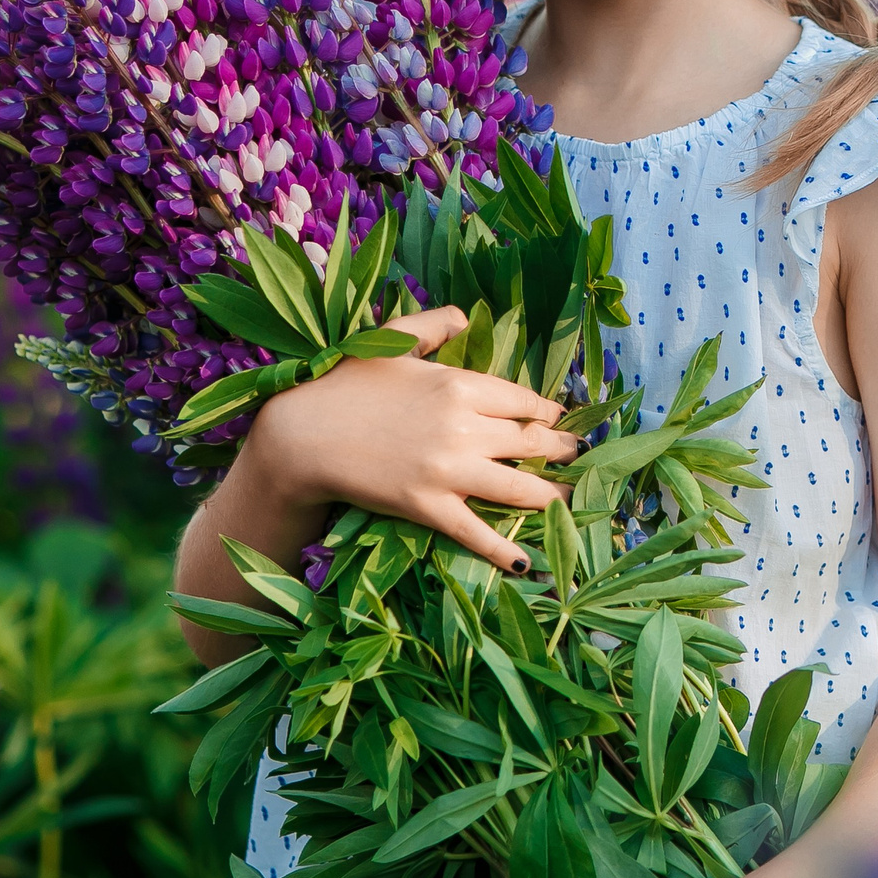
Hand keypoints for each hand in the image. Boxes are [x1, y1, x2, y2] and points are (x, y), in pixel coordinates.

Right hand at [240, 305, 578, 571]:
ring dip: (550, 494)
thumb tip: (468, 318)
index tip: (558, 419)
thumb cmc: (343, 384)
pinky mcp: (428, 507)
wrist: (301, 436)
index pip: (522, 400)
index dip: (546, 412)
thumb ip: (434, 323)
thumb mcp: (390, 340)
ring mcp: (448, 471)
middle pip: (530, 441)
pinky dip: (504, 548)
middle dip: (559, 450)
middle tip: (576, 455)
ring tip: (567, 498)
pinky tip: (526, 559)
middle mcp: (462, 426)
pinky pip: (476, 532)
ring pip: (518, 486)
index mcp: (457, 383)